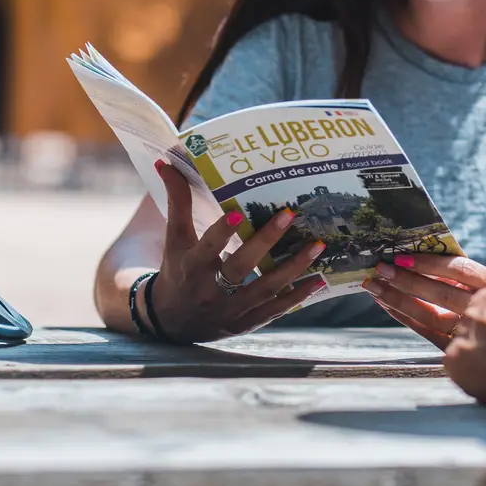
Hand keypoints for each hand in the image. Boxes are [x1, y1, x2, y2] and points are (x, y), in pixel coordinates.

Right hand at [144, 159, 326, 341]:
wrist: (173, 322)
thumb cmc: (177, 271)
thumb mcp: (175, 239)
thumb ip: (177, 202)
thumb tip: (167, 163)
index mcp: (191, 267)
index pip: (207, 248)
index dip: (221, 233)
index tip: (237, 213)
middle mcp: (210, 290)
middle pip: (240, 267)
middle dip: (265, 242)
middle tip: (289, 215)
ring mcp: (230, 310)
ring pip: (264, 288)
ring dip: (293, 268)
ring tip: (317, 245)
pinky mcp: (245, 322)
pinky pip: (274, 310)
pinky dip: (296, 297)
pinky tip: (318, 281)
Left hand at [362, 254, 485, 348]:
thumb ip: (477, 274)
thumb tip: (436, 259)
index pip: (459, 269)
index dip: (429, 263)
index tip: (404, 257)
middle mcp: (483, 309)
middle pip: (440, 293)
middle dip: (407, 280)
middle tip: (381, 268)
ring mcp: (471, 333)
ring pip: (430, 314)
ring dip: (399, 299)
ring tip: (375, 286)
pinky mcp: (460, 351)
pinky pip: (427, 332)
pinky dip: (406, 318)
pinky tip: (388, 307)